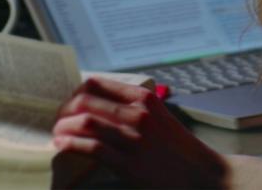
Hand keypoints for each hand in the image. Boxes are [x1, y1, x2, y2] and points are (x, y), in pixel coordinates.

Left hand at [52, 76, 226, 188]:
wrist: (206, 177)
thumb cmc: (179, 149)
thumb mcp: (158, 117)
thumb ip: (132, 108)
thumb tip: (98, 107)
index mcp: (142, 97)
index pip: (96, 84)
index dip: (75, 92)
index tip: (67, 103)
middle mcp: (137, 113)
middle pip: (85, 100)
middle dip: (64, 110)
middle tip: (57, 121)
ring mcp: (133, 138)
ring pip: (85, 121)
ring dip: (63, 127)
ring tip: (56, 134)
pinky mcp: (130, 164)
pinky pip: (92, 147)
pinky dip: (71, 144)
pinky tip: (62, 146)